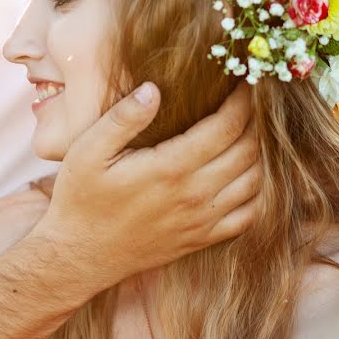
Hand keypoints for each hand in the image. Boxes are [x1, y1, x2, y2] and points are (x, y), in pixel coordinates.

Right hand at [31, 81, 260, 286]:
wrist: (79, 255)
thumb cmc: (80, 199)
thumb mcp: (87, 152)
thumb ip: (123, 119)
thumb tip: (154, 88)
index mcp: (170, 168)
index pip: (227, 127)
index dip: (243, 101)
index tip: (245, 83)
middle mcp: (194, 195)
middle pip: (248, 151)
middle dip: (255, 121)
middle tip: (251, 102)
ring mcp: (201, 221)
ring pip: (254, 181)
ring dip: (259, 154)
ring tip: (249, 132)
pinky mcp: (200, 239)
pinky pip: (248, 216)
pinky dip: (258, 192)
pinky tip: (247, 175)